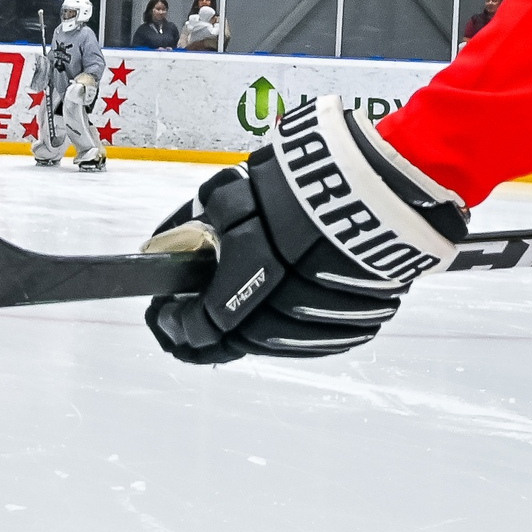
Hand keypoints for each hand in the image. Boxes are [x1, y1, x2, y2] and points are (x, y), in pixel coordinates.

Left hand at [141, 96, 466, 364]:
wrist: (370, 190)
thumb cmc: (292, 188)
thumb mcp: (228, 195)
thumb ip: (199, 225)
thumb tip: (172, 240)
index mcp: (239, 293)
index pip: (195, 328)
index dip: (172, 325)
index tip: (161, 315)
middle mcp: (276, 319)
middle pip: (235, 343)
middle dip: (207, 337)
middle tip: (190, 329)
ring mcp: (320, 325)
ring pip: (277, 342)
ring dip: (252, 331)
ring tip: (240, 316)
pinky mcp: (357, 323)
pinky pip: (319, 337)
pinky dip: (295, 328)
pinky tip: (288, 311)